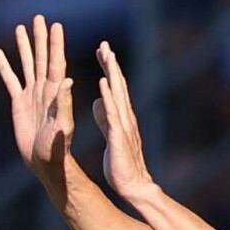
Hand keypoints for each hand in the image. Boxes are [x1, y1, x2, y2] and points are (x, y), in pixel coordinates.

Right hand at [0, 16, 74, 180]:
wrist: (44, 162)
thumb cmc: (56, 148)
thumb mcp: (63, 126)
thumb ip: (64, 104)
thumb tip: (67, 81)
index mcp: (56, 91)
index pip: (56, 62)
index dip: (55, 44)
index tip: (56, 25)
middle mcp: (45, 88)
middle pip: (41, 57)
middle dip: (40, 37)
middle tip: (39, 18)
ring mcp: (31, 94)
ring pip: (27, 64)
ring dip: (24, 46)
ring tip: (20, 28)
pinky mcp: (19, 103)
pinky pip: (10, 81)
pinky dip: (5, 67)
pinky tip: (0, 54)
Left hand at [91, 41, 156, 202]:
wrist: (133, 185)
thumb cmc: (121, 163)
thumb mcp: (109, 135)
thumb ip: (104, 118)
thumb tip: (96, 101)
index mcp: (121, 116)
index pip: (114, 87)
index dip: (108, 69)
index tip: (101, 52)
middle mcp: (125, 116)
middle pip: (117, 85)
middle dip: (111, 64)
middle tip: (103, 44)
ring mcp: (123, 124)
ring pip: (118, 94)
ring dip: (112, 74)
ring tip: (106, 54)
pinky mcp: (119, 136)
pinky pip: (113, 113)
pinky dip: (108, 98)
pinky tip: (102, 84)